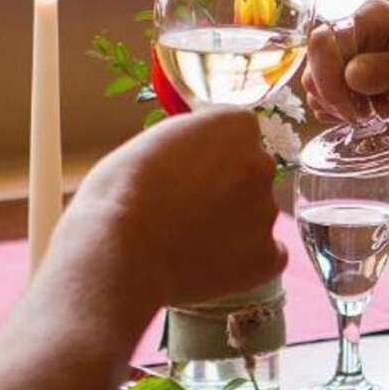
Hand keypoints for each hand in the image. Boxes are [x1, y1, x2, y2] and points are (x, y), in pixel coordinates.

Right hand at [53, 108, 285, 308]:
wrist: (120, 248)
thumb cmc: (121, 192)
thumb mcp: (154, 141)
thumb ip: (191, 144)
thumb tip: (196, 158)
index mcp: (236, 126)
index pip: (238, 133)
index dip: (212, 154)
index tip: (190, 169)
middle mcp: (261, 164)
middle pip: (252, 173)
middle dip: (227, 188)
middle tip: (187, 209)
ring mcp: (267, 212)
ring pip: (256, 215)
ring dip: (234, 225)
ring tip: (189, 241)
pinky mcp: (266, 257)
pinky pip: (268, 256)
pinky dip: (247, 261)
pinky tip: (213, 263)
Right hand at [302, 0, 388, 133]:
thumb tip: (351, 74)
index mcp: (372, 17)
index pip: (326, 38)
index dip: (328, 76)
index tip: (352, 108)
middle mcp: (354, 32)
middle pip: (314, 63)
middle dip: (334, 96)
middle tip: (366, 115)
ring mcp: (350, 57)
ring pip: (315, 83)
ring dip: (339, 106)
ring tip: (376, 112)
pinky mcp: (349, 80)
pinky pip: (325, 98)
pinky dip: (341, 112)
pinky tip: (371, 113)